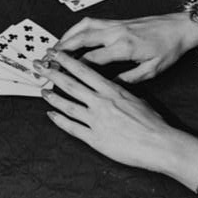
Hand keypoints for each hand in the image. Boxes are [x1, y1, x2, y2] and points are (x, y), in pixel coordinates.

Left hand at [37, 50, 182, 173]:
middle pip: (70, 84)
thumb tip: (114, 87)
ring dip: (52, 97)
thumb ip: (121, 92)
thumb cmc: (153, 122)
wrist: (160, 144)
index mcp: (111, 90)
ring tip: (42, 90)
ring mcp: (96, 121)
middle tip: (37, 66)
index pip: (84, 70)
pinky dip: (59, 121)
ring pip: (67, 105)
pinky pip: (72, 128)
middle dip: (51, 73)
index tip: (55, 53)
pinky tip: (51, 115)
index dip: (66, 61)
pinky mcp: (95, 139)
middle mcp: (100, 102)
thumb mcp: (136, 99)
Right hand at [56, 13, 197, 82]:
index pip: (92, 58)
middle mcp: (116, 33)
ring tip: (54, 47)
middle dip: (62, 49)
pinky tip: (72, 35)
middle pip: (81, 39)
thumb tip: (110, 84)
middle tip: (47, 59)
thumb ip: (129, 78)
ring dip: (66, 36)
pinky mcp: (117, 21)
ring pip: (83, 27)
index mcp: (124, 47)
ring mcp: (115, 25)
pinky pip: (91, 23)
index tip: (61, 75)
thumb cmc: (168, 49)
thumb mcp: (152, 70)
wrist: (179, 27)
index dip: (74, 68)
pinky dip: (77, 28)